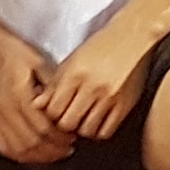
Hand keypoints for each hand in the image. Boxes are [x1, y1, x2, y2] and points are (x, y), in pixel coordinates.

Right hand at [0, 20, 74, 165]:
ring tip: (54, 152)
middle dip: (54, 149)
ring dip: (39, 155)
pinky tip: (32, 151)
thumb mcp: (35, 59)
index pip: (45, 128)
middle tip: (68, 146)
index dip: (62, 136)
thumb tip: (69, 103)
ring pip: (18, 149)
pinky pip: (3, 146)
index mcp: (18, 95)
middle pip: (33, 143)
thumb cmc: (4, 47)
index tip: (74, 135)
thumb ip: (51, 83)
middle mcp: (4, 110)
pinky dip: (20, 154)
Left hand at [35, 25, 152, 146]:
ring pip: (86, 130)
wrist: (132, 37)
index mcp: (74, 74)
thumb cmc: (100, 47)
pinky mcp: (125, 105)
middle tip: (66, 119)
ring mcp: (109, 98)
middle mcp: (91, 87)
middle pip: (68, 123)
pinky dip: (98, 131)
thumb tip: (37, 104)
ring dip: (81, 129)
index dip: (50, 115)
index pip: (53, 109)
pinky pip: (106, 131)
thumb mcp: (72, 60)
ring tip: (82, 120)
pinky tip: (96, 122)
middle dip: (64, 124)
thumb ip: (54, 84)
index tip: (54, 113)